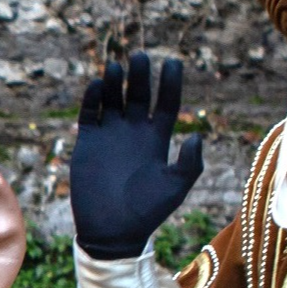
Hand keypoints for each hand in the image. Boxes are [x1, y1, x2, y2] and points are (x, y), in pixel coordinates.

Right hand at [70, 52, 204, 259]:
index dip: (170, 83)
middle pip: (139, 95)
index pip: (166, 104)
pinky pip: (90, 113)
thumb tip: (199, 135)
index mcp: (157, 139)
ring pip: (113, 99)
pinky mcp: (88, 142)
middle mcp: (134, 132)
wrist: (111, 231)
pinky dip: (93, 98)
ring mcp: (110, 135)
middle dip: (140, 76)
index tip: (173, 63)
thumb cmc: (147, 212)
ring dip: (115, 81)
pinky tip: (98, 85)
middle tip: (141, 56)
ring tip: (117, 66)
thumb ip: (189, 163)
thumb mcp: (175, 188)